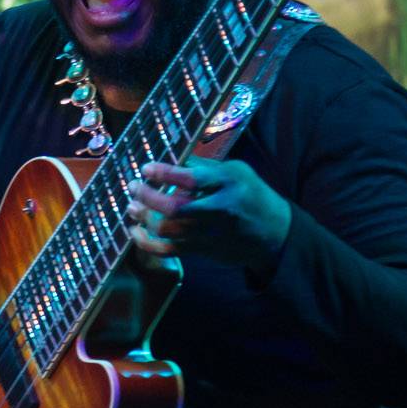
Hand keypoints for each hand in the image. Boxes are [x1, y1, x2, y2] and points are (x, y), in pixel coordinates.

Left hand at [130, 158, 292, 277]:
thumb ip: (205, 165)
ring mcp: (211, 233)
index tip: (146, 168)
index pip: (194, 179)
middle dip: (149, 197)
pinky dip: (148, 243)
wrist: (274, 233)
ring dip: (145, 219)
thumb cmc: (251, 195)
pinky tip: (136, 232)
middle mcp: (219, 209)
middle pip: (176, 207)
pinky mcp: (204, 250)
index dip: (166, 173)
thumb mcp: (237, 171)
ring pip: (169, 230)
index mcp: (228, 184)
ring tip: (132, 207)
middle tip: (134, 187)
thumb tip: (173, 157)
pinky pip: (170, 250)